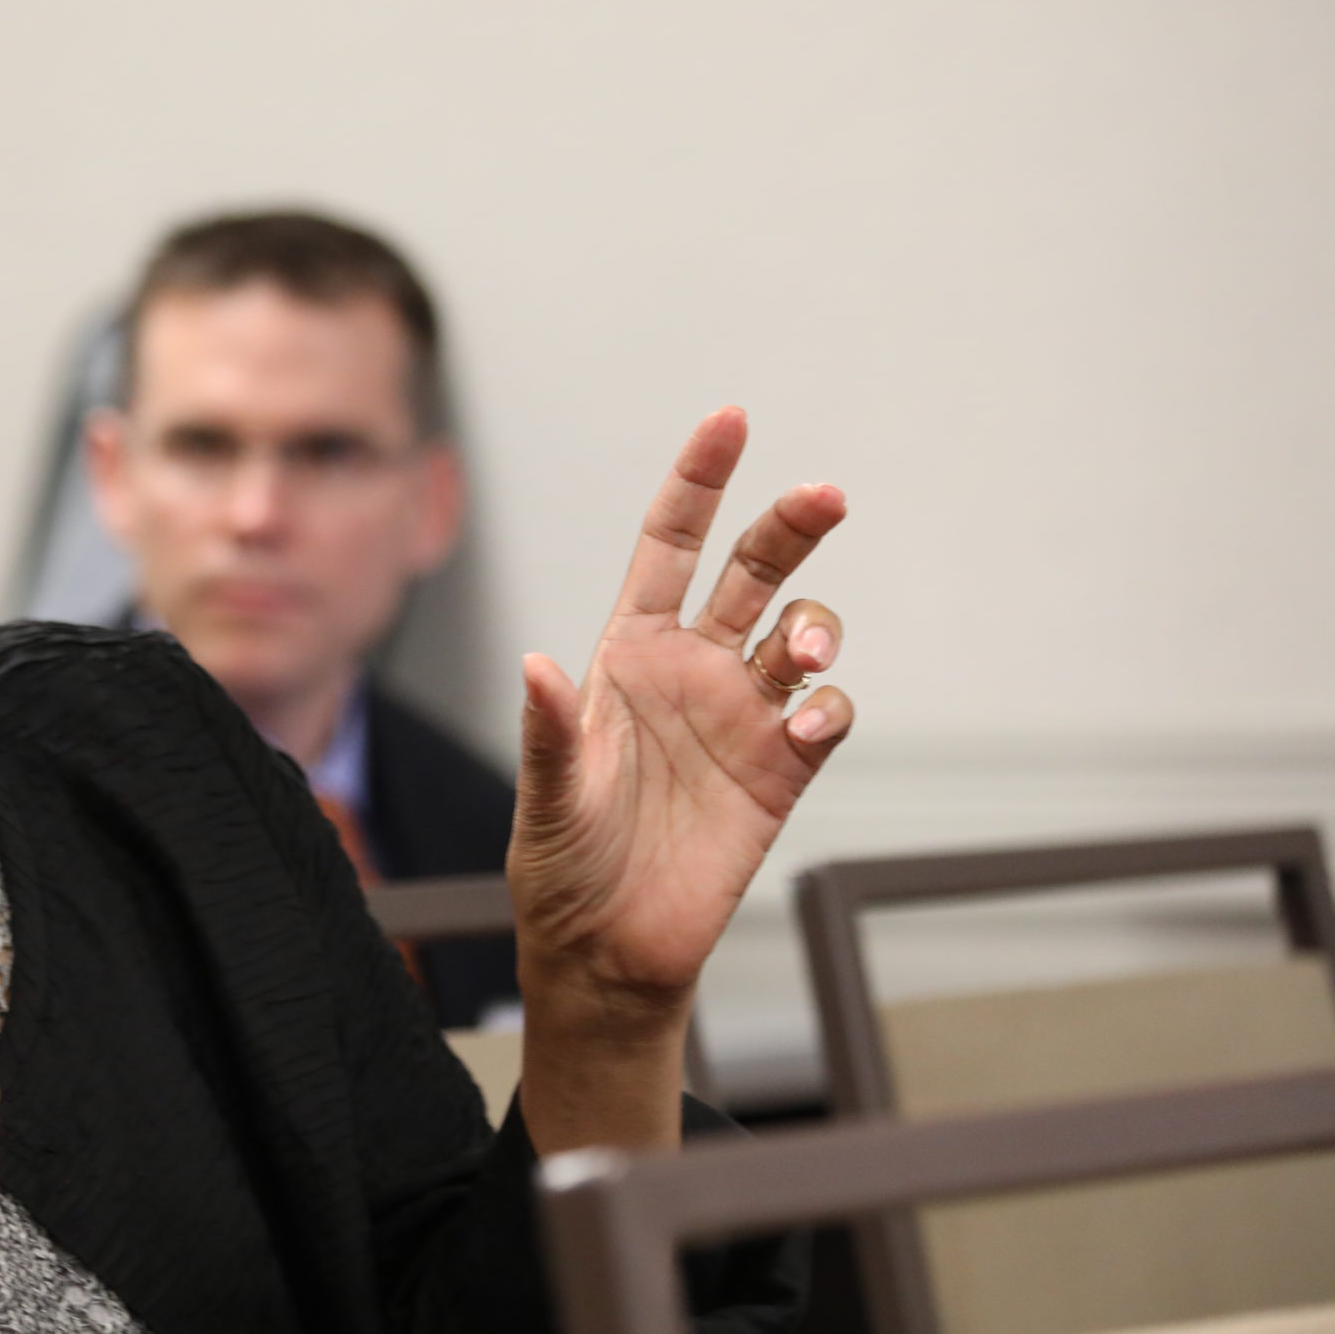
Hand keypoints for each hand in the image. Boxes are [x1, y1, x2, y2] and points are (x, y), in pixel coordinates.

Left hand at [512, 407, 852, 1011]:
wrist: (609, 948)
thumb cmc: (562, 863)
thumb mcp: (548, 796)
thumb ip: (551, 731)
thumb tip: (537, 665)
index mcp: (628, 651)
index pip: (671, 544)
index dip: (700, 481)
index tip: (731, 419)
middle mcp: (692, 670)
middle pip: (754, 571)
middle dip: (790, 526)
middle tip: (825, 496)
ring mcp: (742, 717)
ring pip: (800, 633)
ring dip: (815, 628)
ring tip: (802, 658)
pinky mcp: (782, 771)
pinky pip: (825, 715)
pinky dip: (829, 705)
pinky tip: (808, 718)